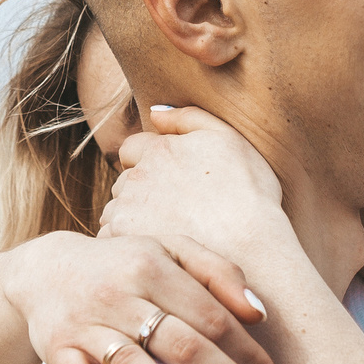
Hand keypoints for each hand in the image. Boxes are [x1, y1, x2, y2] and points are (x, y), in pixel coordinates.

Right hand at [13, 231, 281, 363]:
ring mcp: (86, 323)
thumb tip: (260, 313)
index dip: (247, 351)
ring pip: (131, 362)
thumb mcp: (170, 250)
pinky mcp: (56, 348)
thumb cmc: (125, 265)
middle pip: (182, 343)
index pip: (211, 316)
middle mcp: (120, 294)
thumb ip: (218, 272)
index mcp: (154, 267)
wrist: (45, 271)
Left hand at [102, 107, 290, 258]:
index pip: (131, 149)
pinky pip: (112, 237)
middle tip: (172, 212)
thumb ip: (189, 118)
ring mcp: (127, 209)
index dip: (146, 163)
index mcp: (159, 150)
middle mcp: (137, 176)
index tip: (168, 183)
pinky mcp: (123, 240)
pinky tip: (157, 249)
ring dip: (132, 217)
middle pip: (124, 181)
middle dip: (140, 192)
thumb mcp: (230, 140)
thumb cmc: (249, 197)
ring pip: (117, 210)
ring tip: (168, 233)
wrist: (251, 251)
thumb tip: (155, 112)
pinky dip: (127, 242)